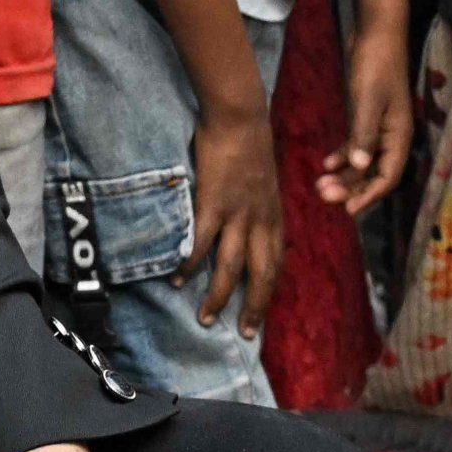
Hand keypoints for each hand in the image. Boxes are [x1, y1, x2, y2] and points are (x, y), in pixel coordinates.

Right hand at [185, 99, 282, 333]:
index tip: (260, 316)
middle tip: (245, 333)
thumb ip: (259, 208)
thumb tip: (250, 227)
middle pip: (261, 275)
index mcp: (274, 217)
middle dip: (253, 308)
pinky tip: (177, 279)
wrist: (240, 117)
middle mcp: (260, 221)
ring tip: (206, 318)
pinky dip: (188, 265)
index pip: (275, 265)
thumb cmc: (250, 145)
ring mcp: (238, 214)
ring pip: (230, 267)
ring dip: (218, 296)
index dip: (267, 293)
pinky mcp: (213, 203)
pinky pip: (200, 243)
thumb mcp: (264, 182)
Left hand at [316, 21, 414, 213]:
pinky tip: (326, 163)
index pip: (387, 176)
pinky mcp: (367, 116)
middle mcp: (392, 135)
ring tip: (320, 185)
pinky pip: (356, 144)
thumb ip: (363, 134)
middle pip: (373, 172)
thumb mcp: (367, 100)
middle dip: (350, 187)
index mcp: (399, 135)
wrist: (376, 32)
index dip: (368, 195)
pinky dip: (343, 155)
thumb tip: (358, 168)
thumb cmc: (375, 64)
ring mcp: (380, 126)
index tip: (347, 209)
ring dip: (344, 174)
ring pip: (362, 160)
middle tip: (323, 195)